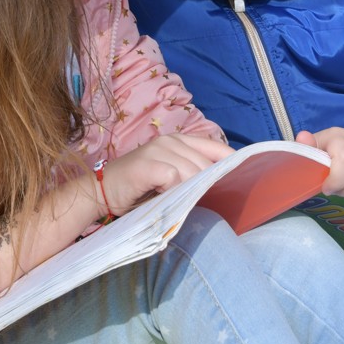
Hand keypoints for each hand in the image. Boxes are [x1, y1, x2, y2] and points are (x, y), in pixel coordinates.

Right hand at [99, 134, 232, 215]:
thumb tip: (221, 188)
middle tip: (205, 203)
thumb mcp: (169, 180)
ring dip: (190, 191)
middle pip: (206, 164)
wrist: (101, 192)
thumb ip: (191, 178)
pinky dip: (174, 192)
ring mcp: (158, 149)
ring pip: (192, 171)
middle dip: (209, 185)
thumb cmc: (138, 190)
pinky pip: (174, 178)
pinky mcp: (148, 163)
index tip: (242, 177)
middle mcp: (170, 141)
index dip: (230, 161)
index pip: (215, 147)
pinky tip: (166, 200)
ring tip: (179, 203)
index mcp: (179, 141)